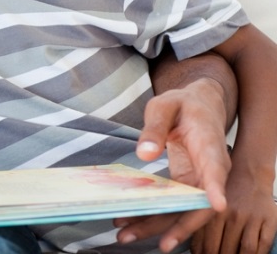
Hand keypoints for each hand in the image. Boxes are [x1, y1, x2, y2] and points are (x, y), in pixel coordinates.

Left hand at [115, 79, 230, 251]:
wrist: (198, 106)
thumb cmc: (182, 104)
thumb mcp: (164, 105)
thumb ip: (154, 127)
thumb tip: (144, 154)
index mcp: (208, 144)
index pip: (215, 169)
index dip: (215, 188)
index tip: (217, 206)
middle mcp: (210, 168)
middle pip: (200, 203)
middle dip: (179, 226)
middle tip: (156, 244)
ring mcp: (200, 179)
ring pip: (185, 209)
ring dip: (158, 226)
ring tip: (127, 235)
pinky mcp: (187, 184)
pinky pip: (174, 204)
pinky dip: (154, 214)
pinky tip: (130, 222)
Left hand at [190, 161, 276, 253]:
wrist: (249, 175)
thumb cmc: (225, 193)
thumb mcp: (208, 204)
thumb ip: (201, 225)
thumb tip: (196, 249)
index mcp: (212, 212)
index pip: (204, 243)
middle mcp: (231, 215)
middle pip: (221, 248)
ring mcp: (251, 219)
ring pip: (244, 250)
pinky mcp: (269, 221)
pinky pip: (263, 245)